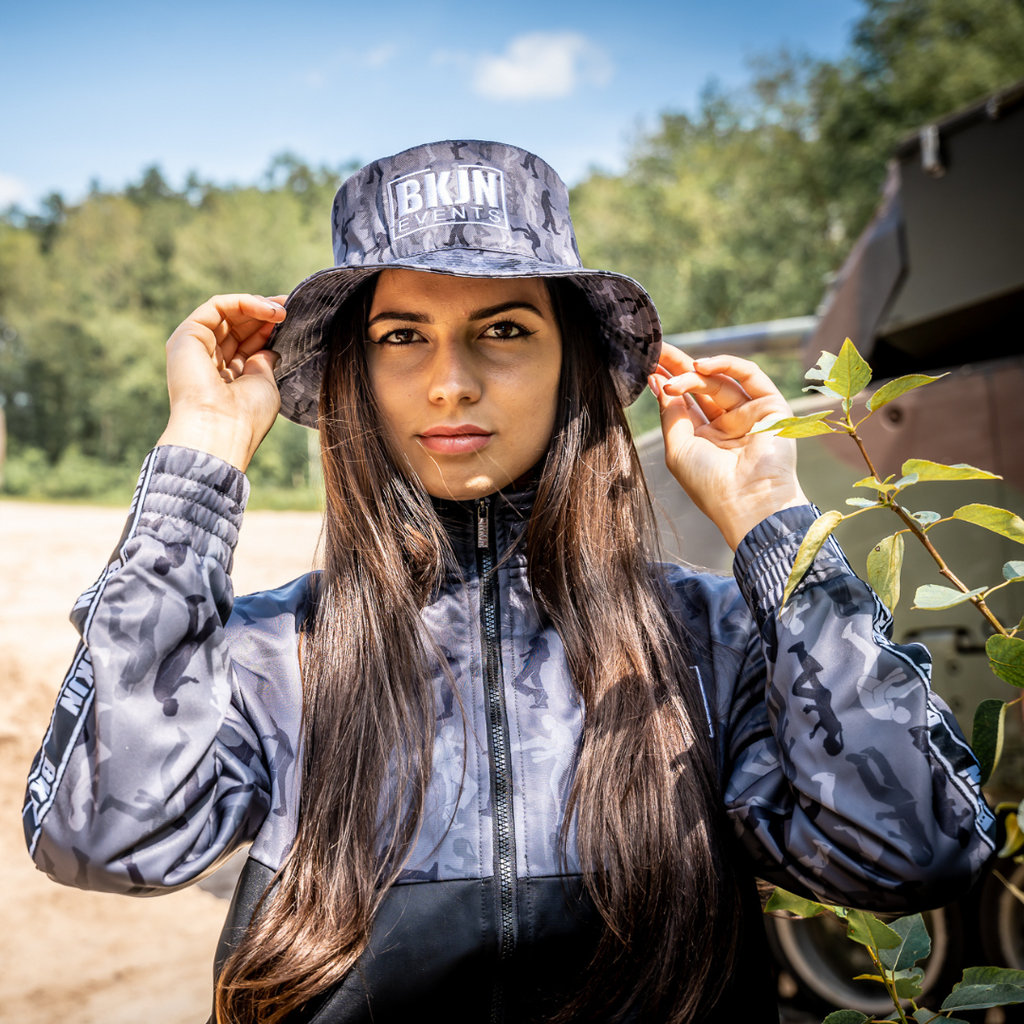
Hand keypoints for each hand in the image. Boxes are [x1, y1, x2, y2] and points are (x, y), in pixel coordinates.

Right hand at [157, 294, 286, 471]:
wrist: (221, 429)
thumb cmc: (246, 416)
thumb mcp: (264, 385)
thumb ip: (264, 364)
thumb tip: (269, 350)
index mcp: (226, 378)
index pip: (246, 344)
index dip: (268, 329)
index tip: (292, 320)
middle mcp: (208, 362)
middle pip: (237, 326)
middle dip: (264, 313)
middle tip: (290, 307)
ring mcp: (195, 348)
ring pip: (227, 313)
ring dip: (257, 306)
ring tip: (282, 311)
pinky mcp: (187, 335)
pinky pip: (216, 306)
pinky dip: (243, 302)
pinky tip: (267, 310)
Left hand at [650, 343, 808, 549]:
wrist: (747, 501)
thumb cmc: (710, 484)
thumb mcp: (678, 448)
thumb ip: (671, 414)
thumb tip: (658, 383)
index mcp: (706, 438)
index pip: (686, 402)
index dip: (668, 382)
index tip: (649, 366)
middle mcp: (728, 425)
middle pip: (702, 386)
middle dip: (678, 367)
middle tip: (657, 352)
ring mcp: (750, 415)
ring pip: (720, 382)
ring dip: (693, 374)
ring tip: (672, 376)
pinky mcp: (772, 406)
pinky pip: (750, 375)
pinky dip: (726, 365)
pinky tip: (700, 365)